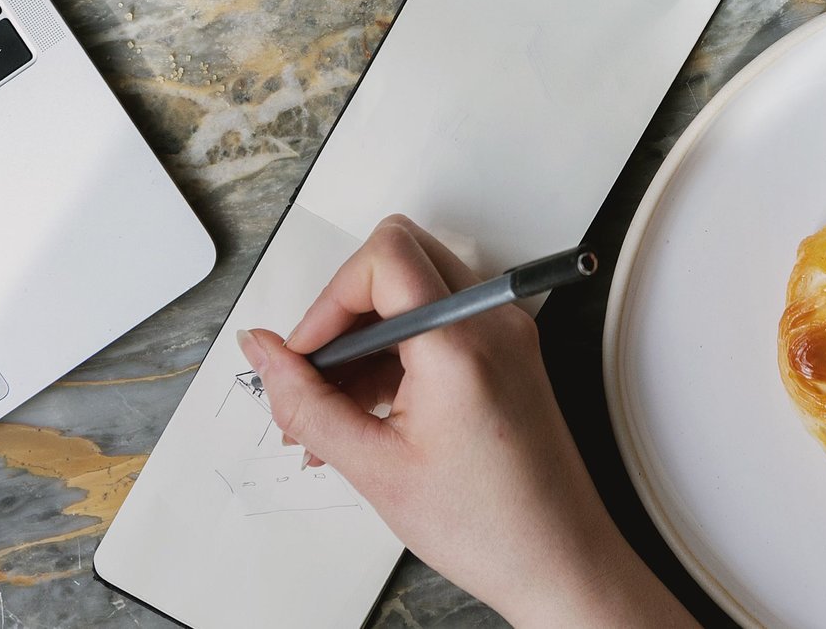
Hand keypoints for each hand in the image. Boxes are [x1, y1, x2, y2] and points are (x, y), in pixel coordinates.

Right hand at [237, 215, 697, 628]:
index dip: (329, 301)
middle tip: (318, 372)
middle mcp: (492, 322)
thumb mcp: (375, 469)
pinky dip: (392, 348)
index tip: (307, 354)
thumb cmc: (493, 529)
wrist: (563, 567)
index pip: (382, 257)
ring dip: (364, 333)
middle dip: (343, 310)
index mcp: (461, 344)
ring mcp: (504, 333)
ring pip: (411, 286)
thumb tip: (262, 352)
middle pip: (395, 258)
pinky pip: (434, 318)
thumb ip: (305, 402)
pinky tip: (370, 408)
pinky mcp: (505, 350)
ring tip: (337, 408)